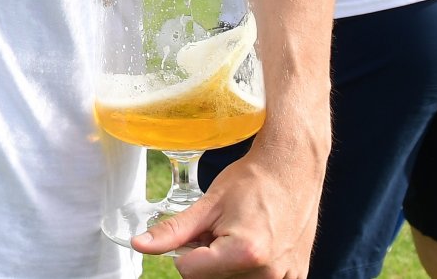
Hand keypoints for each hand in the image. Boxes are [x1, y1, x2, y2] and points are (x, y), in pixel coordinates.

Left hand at [133, 117, 326, 277]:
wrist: (292, 169)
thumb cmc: (252, 181)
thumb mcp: (207, 204)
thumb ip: (173, 230)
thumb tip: (139, 245)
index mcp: (243, 253)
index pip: (188, 272)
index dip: (186, 250)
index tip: (201, 230)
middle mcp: (266, 272)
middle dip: (208, 257)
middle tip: (222, 229)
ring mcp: (284, 277)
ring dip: (229, 263)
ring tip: (241, 233)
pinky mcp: (296, 276)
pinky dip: (251, 267)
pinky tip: (257, 242)